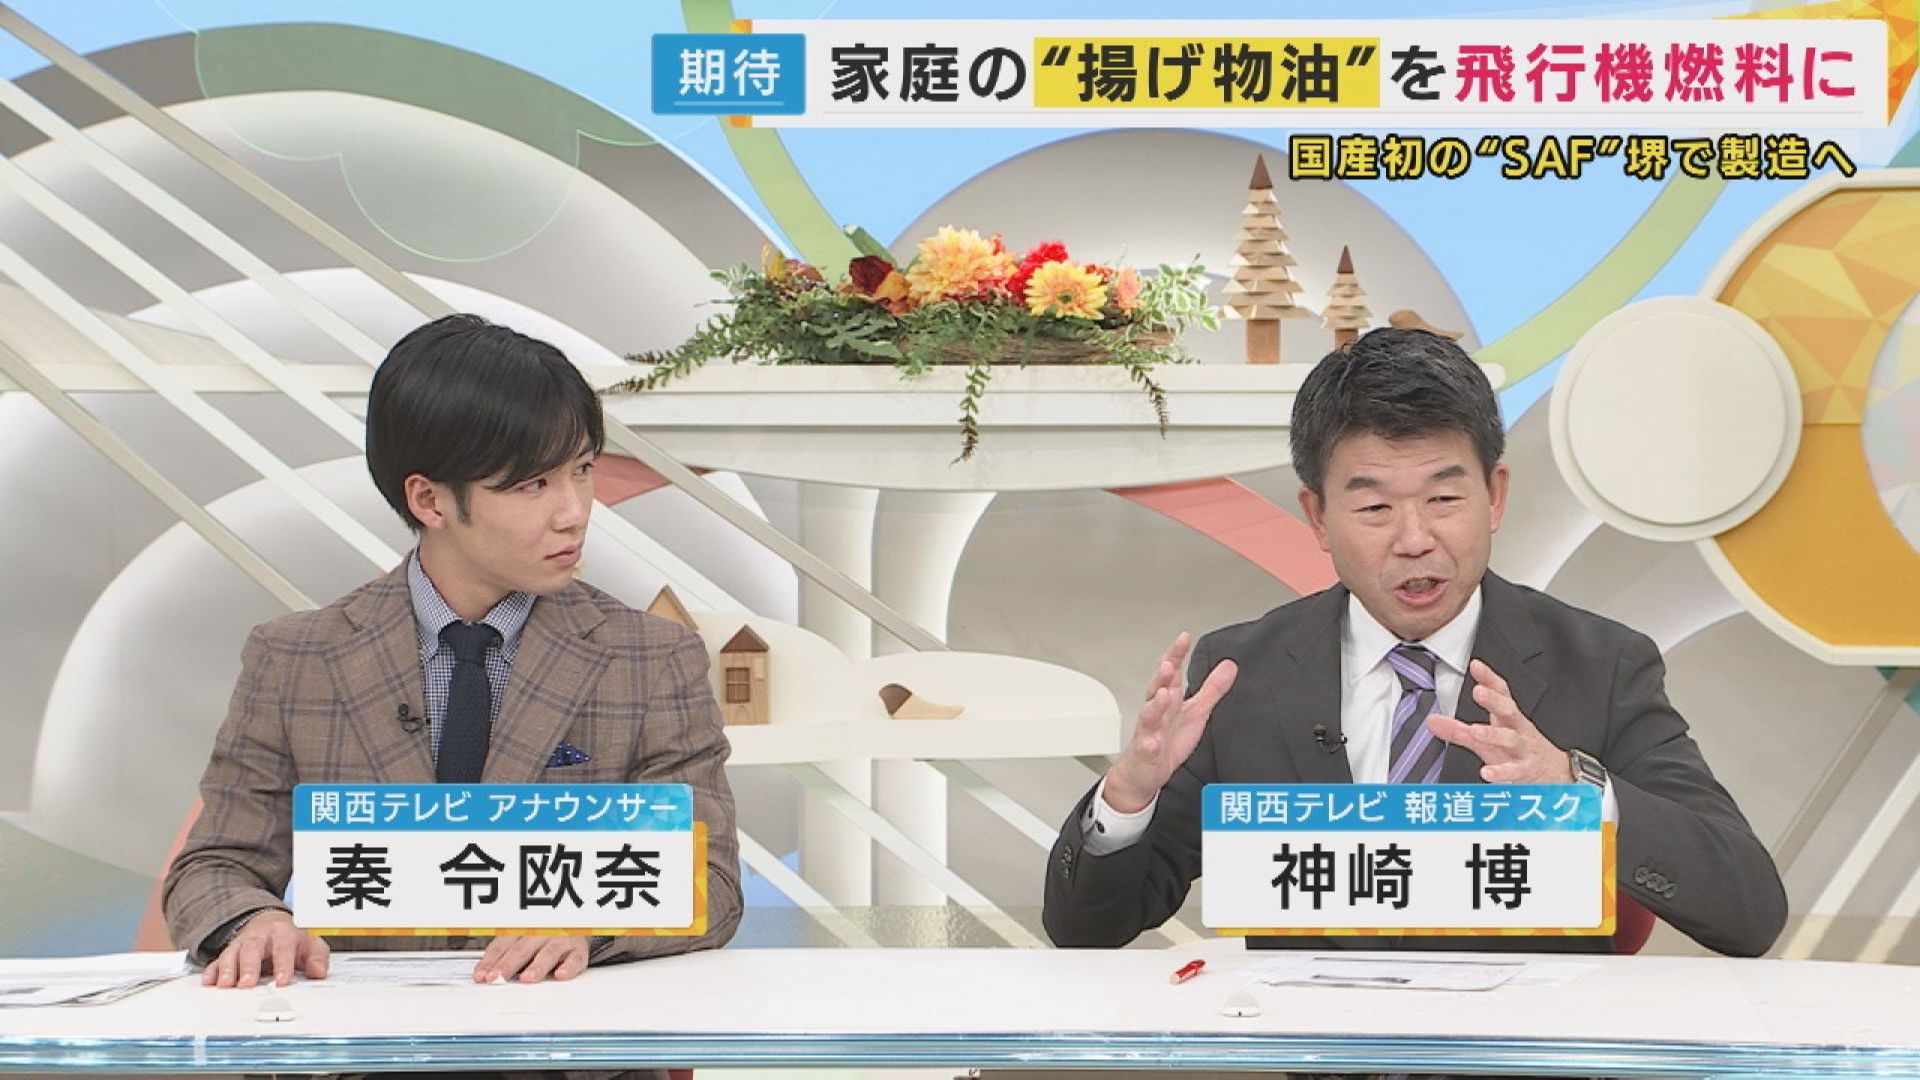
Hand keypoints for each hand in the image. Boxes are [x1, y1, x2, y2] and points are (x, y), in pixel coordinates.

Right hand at [202, 909, 328, 987]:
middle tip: (247, 984)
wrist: (269, 923)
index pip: (284, 948)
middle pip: (253, 949)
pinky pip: (217, 961)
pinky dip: (212, 971)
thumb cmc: (291, 939)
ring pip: (232, 954)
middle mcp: (260, 937)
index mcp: (283, 933)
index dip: (283, 965)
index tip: (282, 981)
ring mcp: (242, 944)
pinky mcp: (228, 953)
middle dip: (249, 967)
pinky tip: (208, 982)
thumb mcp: (310, 944)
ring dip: (228, 969)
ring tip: (225, 985)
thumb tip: (319, 972)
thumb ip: (317, 957)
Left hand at [474, 935, 590, 983]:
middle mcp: (541, 933)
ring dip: (537, 966)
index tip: (481, 976)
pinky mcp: (578, 950)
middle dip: (508, 965)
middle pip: (522, 949)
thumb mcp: (521, 938)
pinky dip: (569, 966)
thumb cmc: (543, 934)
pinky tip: (561, 974)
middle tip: (497, 978)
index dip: (491, 961)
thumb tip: (482, 973)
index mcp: (522, 930)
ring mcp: (560, 940)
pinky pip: (575, 958)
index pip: (503, 946)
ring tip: (526, 979)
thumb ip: (504, 953)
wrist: (574, 922)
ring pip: (548, 953)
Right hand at [1104, 632, 1238, 812]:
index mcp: (1169, 700)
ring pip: (1150, 715)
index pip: (1172, 673)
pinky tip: (1153, 742)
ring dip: (1155, 705)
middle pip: (1157, 689)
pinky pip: (1147, 748)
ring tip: (1163, 694)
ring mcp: (1149, 732)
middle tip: (1169, 663)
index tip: (1183, 638)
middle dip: (1162, 676)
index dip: (1176, 655)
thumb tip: (1229, 666)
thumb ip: (1212, 689)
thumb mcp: (1196, 711)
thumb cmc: (1167, 740)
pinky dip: (1149, 745)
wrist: (1143, 772)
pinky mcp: (1147, 754)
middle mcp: (1157, 712)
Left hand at [1425, 659, 1574, 783]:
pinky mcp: (1525, 771)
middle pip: (1508, 710)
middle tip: (1479, 691)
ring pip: (1511, 739)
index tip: (1476, 665)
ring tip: (1476, 731)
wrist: (1555, 773)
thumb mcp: (1486, 740)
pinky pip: (1514, 771)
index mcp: (1507, 719)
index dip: (1489, 679)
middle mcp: (1517, 730)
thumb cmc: (1517, 752)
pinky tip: (1487, 773)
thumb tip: (1432, 721)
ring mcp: (1523, 750)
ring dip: (1494, 734)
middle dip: (1495, 700)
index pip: (1501, 693)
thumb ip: (1458, 730)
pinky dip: (1501, 772)